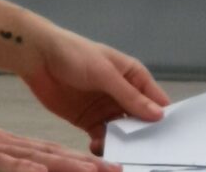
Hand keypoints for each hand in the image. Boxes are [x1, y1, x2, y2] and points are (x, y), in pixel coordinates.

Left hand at [23, 25, 169, 154]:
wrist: (37, 57)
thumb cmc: (73, 54)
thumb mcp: (104, 73)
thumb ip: (129, 95)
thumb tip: (158, 115)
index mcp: (132, 75)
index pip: (155, 100)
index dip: (163, 118)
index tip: (168, 137)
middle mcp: (121, 93)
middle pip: (141, 120)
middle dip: (144, 135)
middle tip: (146, 152)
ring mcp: (105, 107)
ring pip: (122, 132)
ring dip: (123, 142)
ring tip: (121, 152)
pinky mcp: (87, 119)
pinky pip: (102, 137)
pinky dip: (103, 144)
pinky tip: (99, 147)